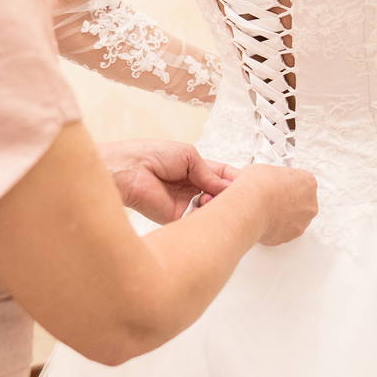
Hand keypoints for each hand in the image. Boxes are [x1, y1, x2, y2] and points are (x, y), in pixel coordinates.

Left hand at [99, 138, 237, 224]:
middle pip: (219, 195)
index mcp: (194, 170)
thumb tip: (227, 186)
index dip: (235, 180)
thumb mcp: (189, 156)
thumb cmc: (151, 155)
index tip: (248, 182)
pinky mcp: (177, 218)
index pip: (221, 177)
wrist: (128, 170)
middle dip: (229, 193)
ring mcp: (185, 204)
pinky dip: (206, 215)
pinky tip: (206, 204)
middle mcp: (191, 188)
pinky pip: (197, 220)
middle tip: (236, 192)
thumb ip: (209, 173)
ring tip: (213, 194)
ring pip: (211, 209)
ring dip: (217, 203)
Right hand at [229, 163, 318, 245]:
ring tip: (266, 210)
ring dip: (283, 216)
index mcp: (308, 183)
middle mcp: (310, 204)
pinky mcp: (290, 236)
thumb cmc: (258, 188)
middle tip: (272, 198)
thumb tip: (259, 177)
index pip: (301, 181)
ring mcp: (302, 222)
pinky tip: (265, 221)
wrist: (250, 207)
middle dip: (287, 200)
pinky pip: (284, 231)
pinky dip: (275, 228)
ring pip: (294, 218)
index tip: (279, 184)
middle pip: (301, 201)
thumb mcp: (263, 169)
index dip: (287, 182)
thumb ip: (269, 175)